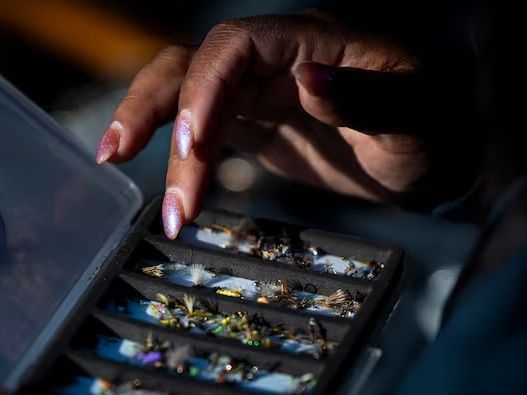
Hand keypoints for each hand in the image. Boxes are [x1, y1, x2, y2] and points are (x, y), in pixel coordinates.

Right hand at [94, 11, 472, 237]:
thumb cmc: (434, 127)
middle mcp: (274, 60)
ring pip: (185, 100)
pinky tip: (170, 195)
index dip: (204, 87)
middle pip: (192, 66)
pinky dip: (178, 163)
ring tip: (138, 189)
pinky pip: (201, 133)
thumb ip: (364, 98)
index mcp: (311, 41)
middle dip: (151, 108)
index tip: (193, 144)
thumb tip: (305, 78)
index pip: (235, 46)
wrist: (431, 154)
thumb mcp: (415, 116)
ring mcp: (257, 92)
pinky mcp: (251, 124)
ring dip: (155, 142)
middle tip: (117, 154)